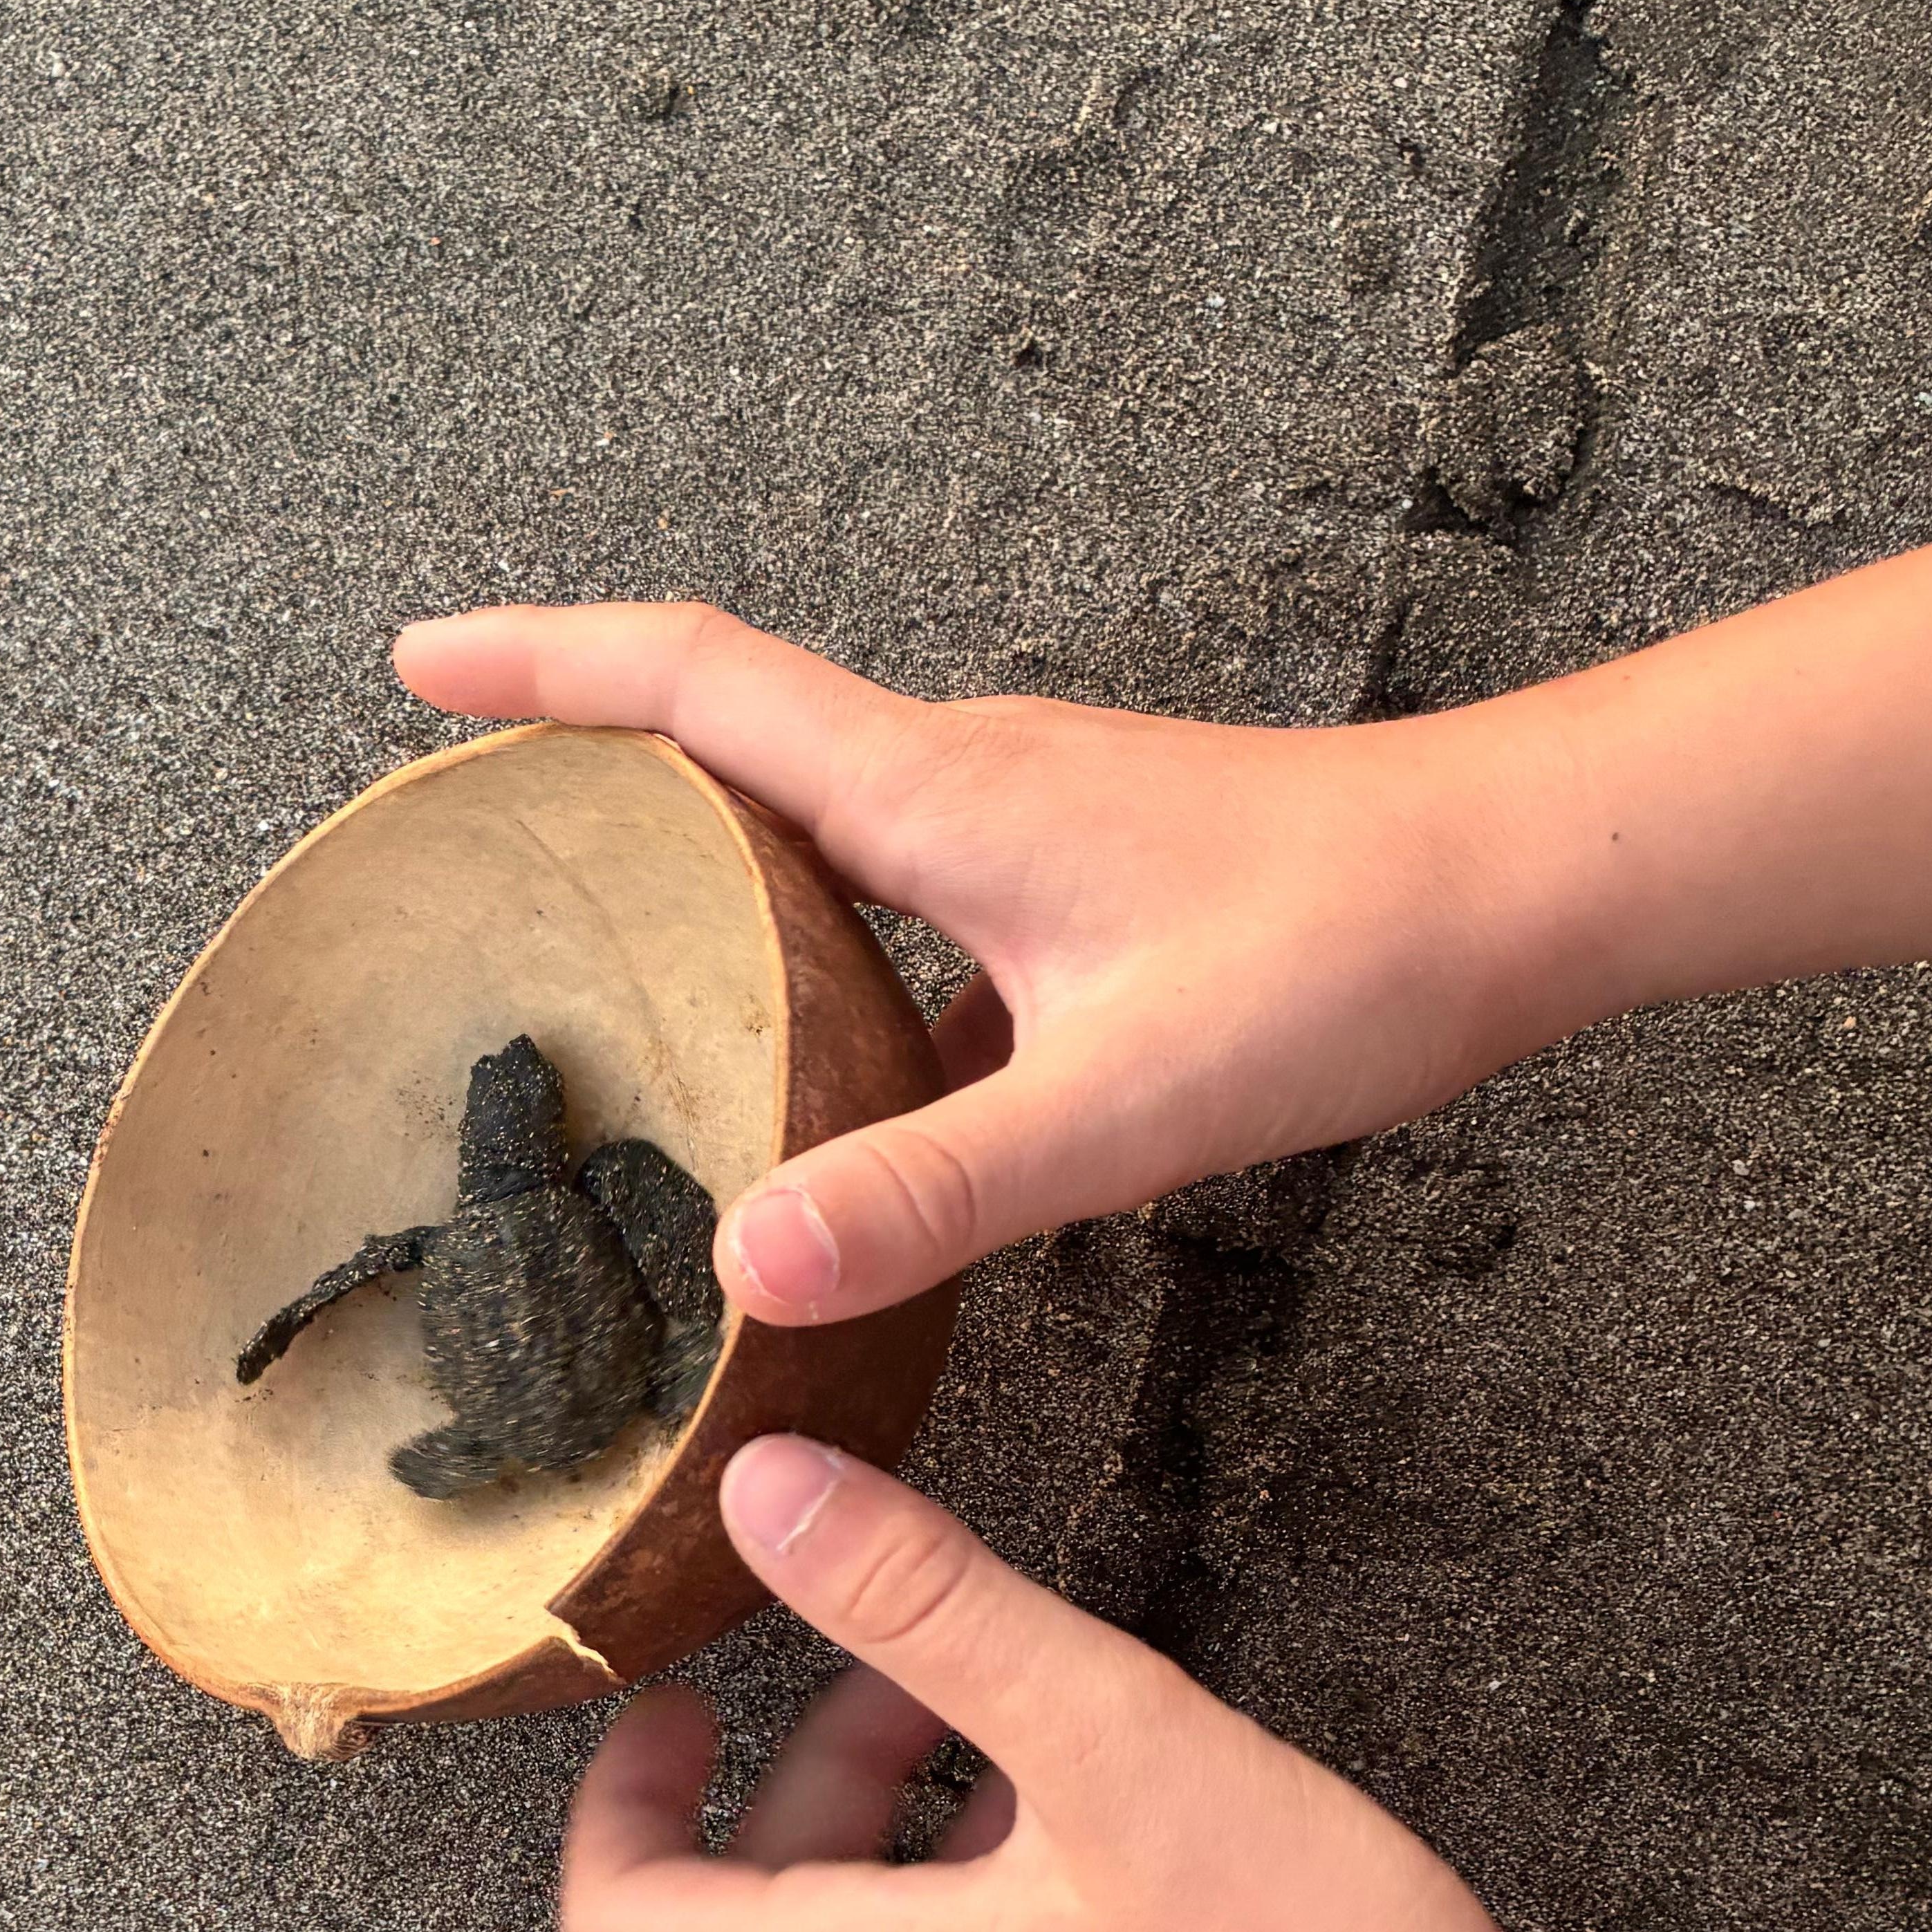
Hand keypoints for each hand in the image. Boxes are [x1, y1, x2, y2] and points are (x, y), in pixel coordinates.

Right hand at [394, 554, 1931, 1325]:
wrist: (1517, 884)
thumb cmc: (1342, 953)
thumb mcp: (1124, 1097)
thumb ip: (934, 1185)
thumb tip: (749, 1270)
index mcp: (934, 792)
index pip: (689, 680)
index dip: (538, 661)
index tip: (414, 666)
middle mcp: (957, 779)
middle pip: (721, 720)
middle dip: (573, 736)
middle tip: (459, 812)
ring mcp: (1012, 821)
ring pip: (803, 802)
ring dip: (688, 835)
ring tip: (585, 928)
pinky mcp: (1062, 876)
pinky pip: (883, 878)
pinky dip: (800, 925)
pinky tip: (796, 1044)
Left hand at [561, 1431, 1646, 1931]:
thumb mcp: (1107, 1734)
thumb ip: (919, 1599)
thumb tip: (764, 1489)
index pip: (621, 1918)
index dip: (624, 1797)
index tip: (683, 1708)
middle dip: (832, 1789)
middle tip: (945, 1698)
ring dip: (925, 1877)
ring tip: (1060, 1789)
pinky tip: (1136, 1923)